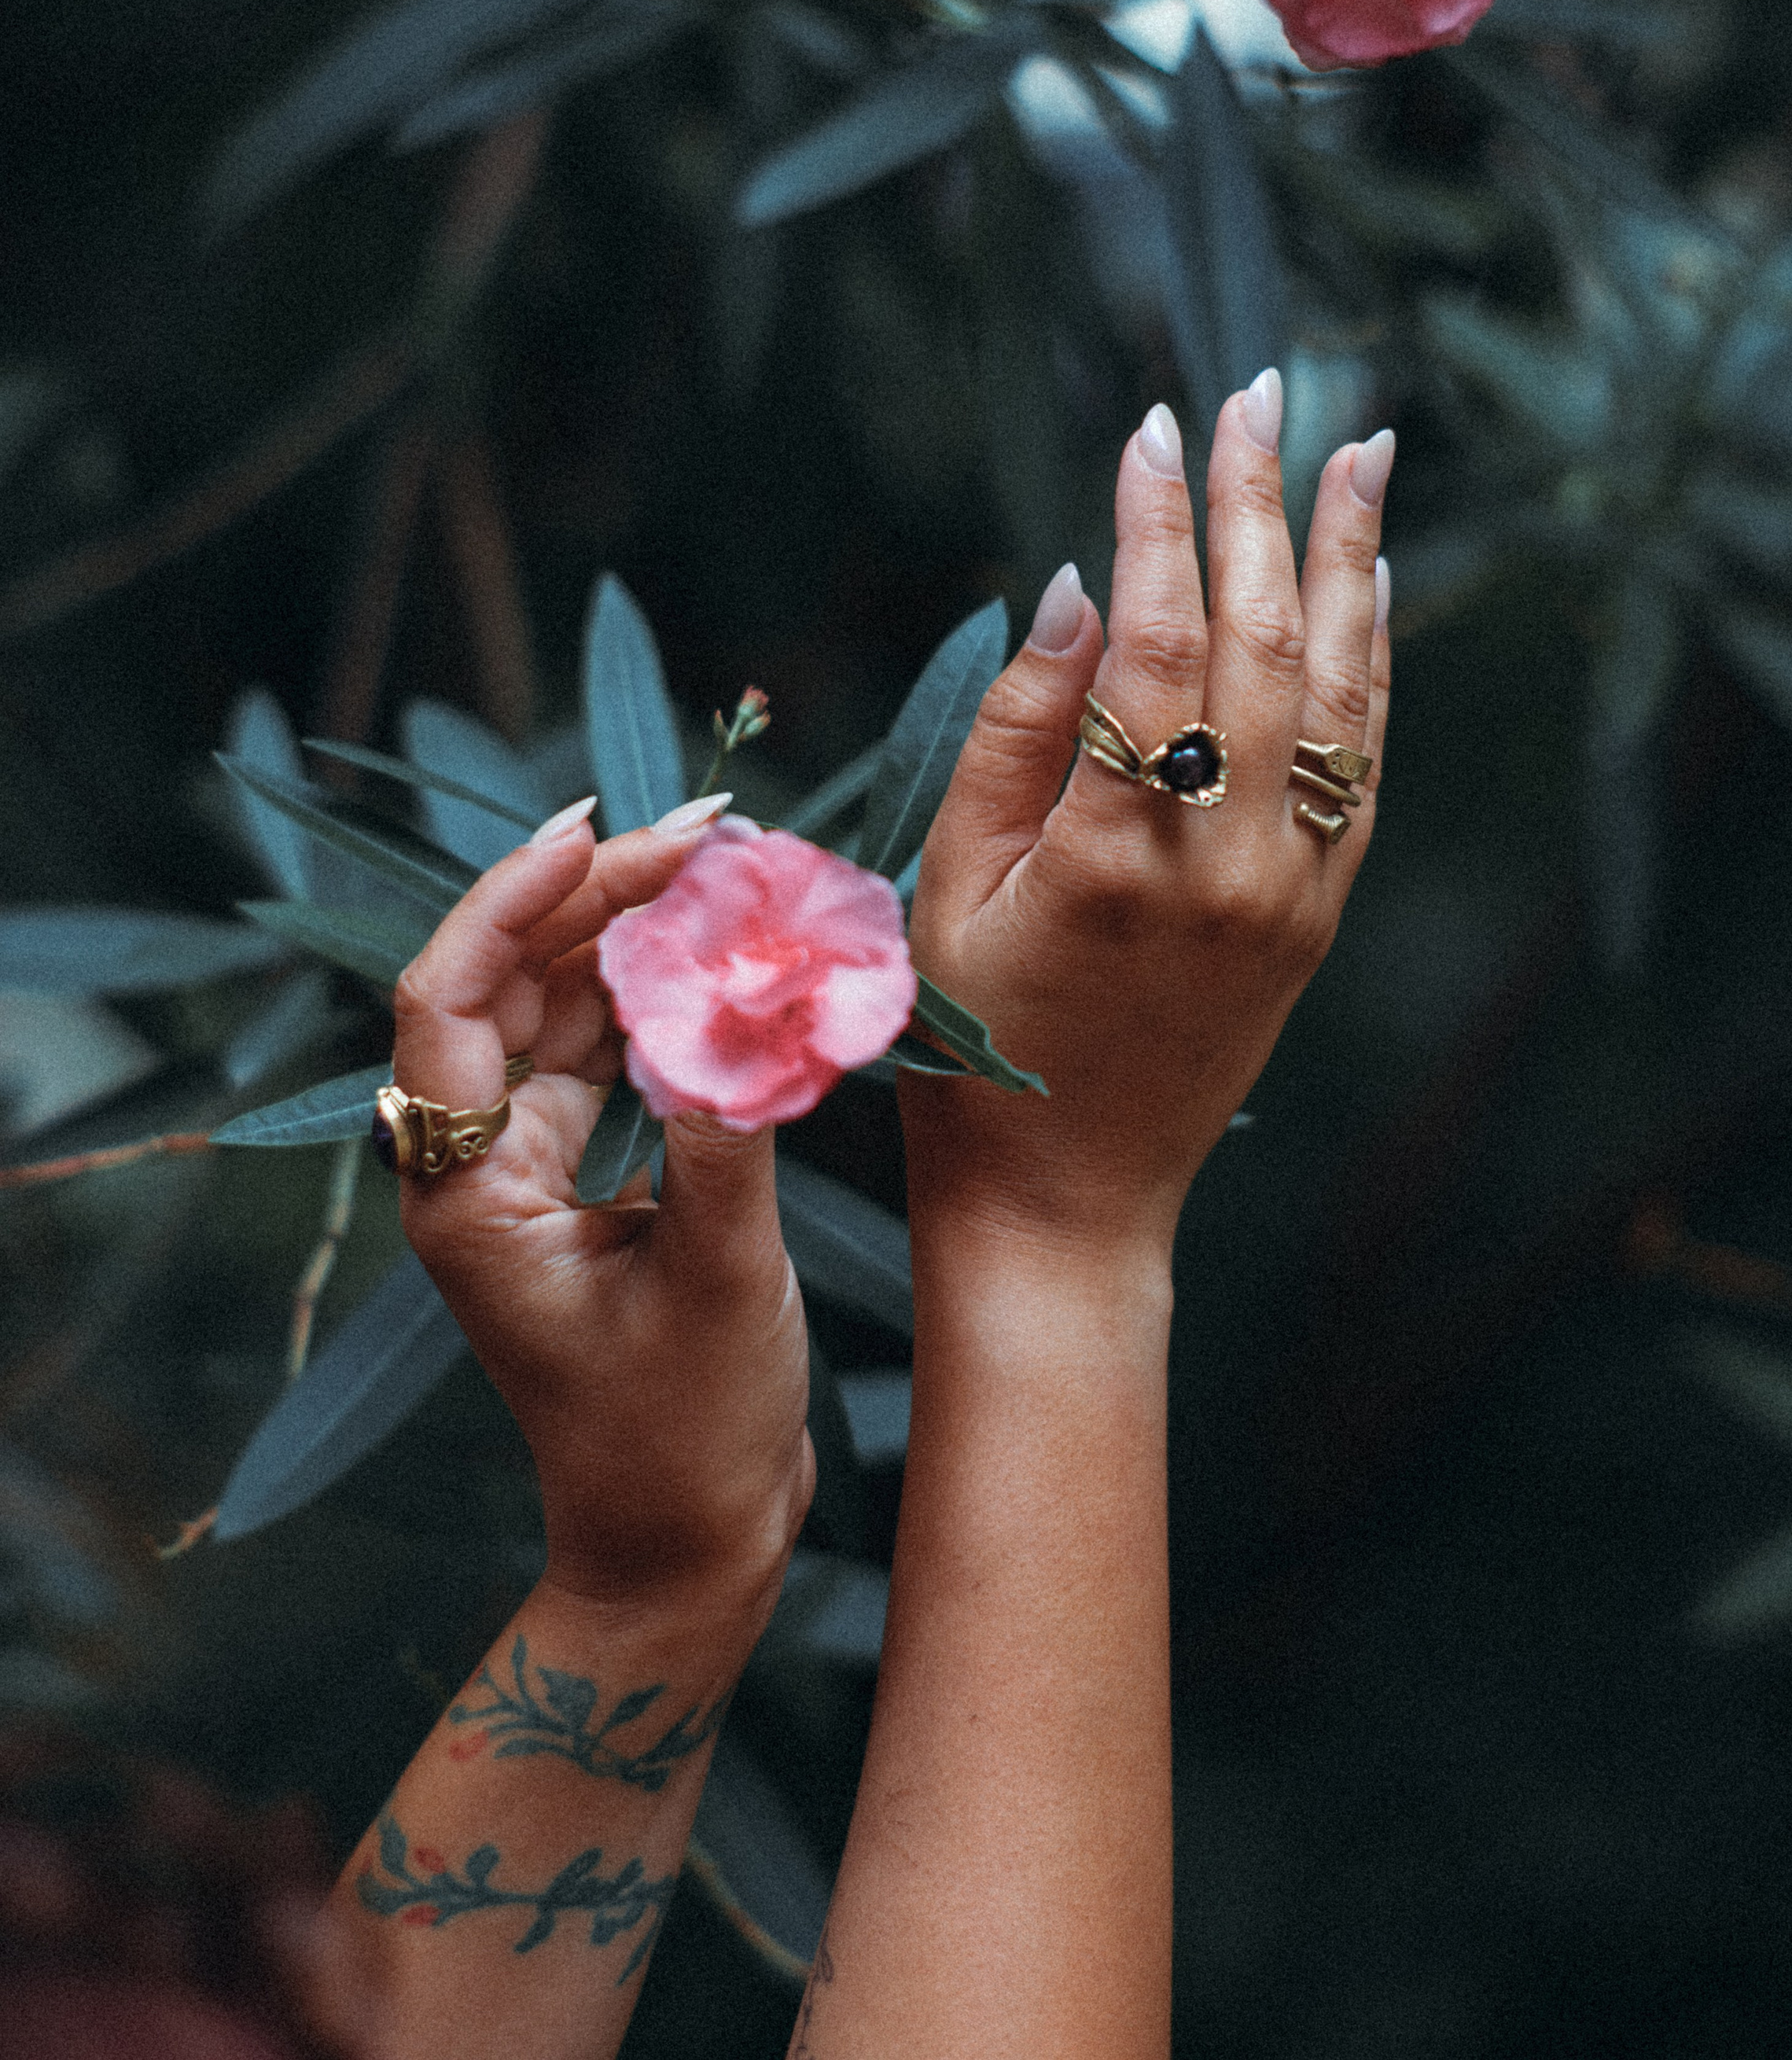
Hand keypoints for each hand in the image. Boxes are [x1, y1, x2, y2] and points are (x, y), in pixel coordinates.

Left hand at [387, 796, 814, 1625]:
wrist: (687, 1546)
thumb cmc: (682, 1440)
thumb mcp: (717, 1278)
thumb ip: (728, 1127)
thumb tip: (758, 993)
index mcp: (466, 1196)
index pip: (450, 1001)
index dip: (510, 901)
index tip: (596, 829)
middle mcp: (476, 1171)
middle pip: (511, 985)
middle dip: (601, 898)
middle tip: (709, 835)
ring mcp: (525, 1175)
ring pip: (559, 1009)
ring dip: (634, 936)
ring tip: (726, 872)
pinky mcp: (580, 1181)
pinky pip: (602, 1054)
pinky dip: (660, 999)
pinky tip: (724, 958)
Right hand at [901, 377, 1390, 1251]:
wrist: (1071, 1201)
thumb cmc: (976, 1048)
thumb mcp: (949, 887)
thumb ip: (1017, 730)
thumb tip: (1076, 583)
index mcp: (1115, 850)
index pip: (1150, 640)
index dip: (1156, 523)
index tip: (1157, 426)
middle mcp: (1228, 861)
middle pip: (1264, 640)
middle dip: (1262, 504)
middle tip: (1265, 391)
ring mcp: (1293, 889)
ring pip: (1344, 691)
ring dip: (1352, 559)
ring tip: (1359, 450)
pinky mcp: (1322, 914)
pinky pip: (1368, 761)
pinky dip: (1375, 662)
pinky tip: (1371, 586)